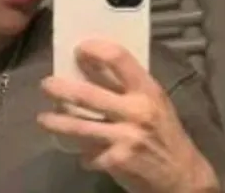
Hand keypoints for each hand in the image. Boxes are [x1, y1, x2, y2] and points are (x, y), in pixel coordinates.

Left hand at [38, 40, 219, 192]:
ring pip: (79, 127)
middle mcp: (136, 110)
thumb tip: (93, 67)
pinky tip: (80, 151)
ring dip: (56, 122)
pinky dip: (81, 152)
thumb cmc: (165, 130)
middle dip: (61, 89)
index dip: (96, 50)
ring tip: (43, 118)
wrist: (181, 175)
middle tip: (46, 84)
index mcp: (147, 89)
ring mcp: (124, 137)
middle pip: (88, 94)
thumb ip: (129, 85)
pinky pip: (88, 153)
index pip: (119, 59)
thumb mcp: (154, 101)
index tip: (80, 49)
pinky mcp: (116, 161)